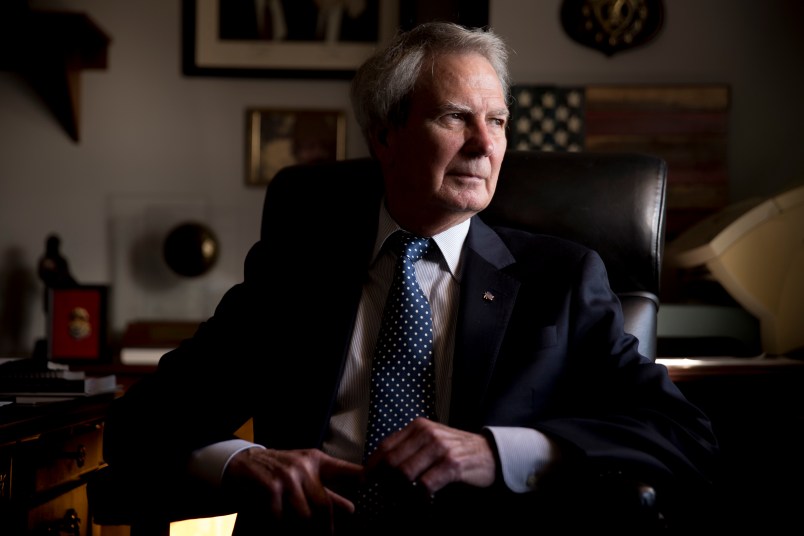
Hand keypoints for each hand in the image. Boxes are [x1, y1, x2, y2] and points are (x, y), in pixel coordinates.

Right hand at [223, 447, 363, 533]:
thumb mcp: (306, 474)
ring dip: (303, 532)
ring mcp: (287, 476)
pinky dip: (282, 529)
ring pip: (304, 515)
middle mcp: (303, 466)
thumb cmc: (281, 471)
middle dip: (326, 528)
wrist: (244, 464)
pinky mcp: (270, 487)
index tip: (369, 492)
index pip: (344, 470)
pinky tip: (282, 532)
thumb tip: (352, 510)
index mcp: (316, 460)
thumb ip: (328, 491)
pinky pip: (281, 519)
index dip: (359, 478)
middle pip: (323, 505)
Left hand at [366, 418, 496, 496]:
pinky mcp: (451, 465)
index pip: (385, 446)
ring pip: (404, 474)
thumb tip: (379, 468)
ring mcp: (440, 448)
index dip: (372, 466)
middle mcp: (427, 433)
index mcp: (418, 426)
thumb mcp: (431, 441)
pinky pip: (424, 486)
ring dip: (400, 493)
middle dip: (383, 483)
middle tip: (385, 497)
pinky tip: (422, 503)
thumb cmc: (456, 450)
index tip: (365, 481)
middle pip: (391, 462)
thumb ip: (408, 448)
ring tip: (402, 502)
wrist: (490, 453)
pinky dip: (418, 499)